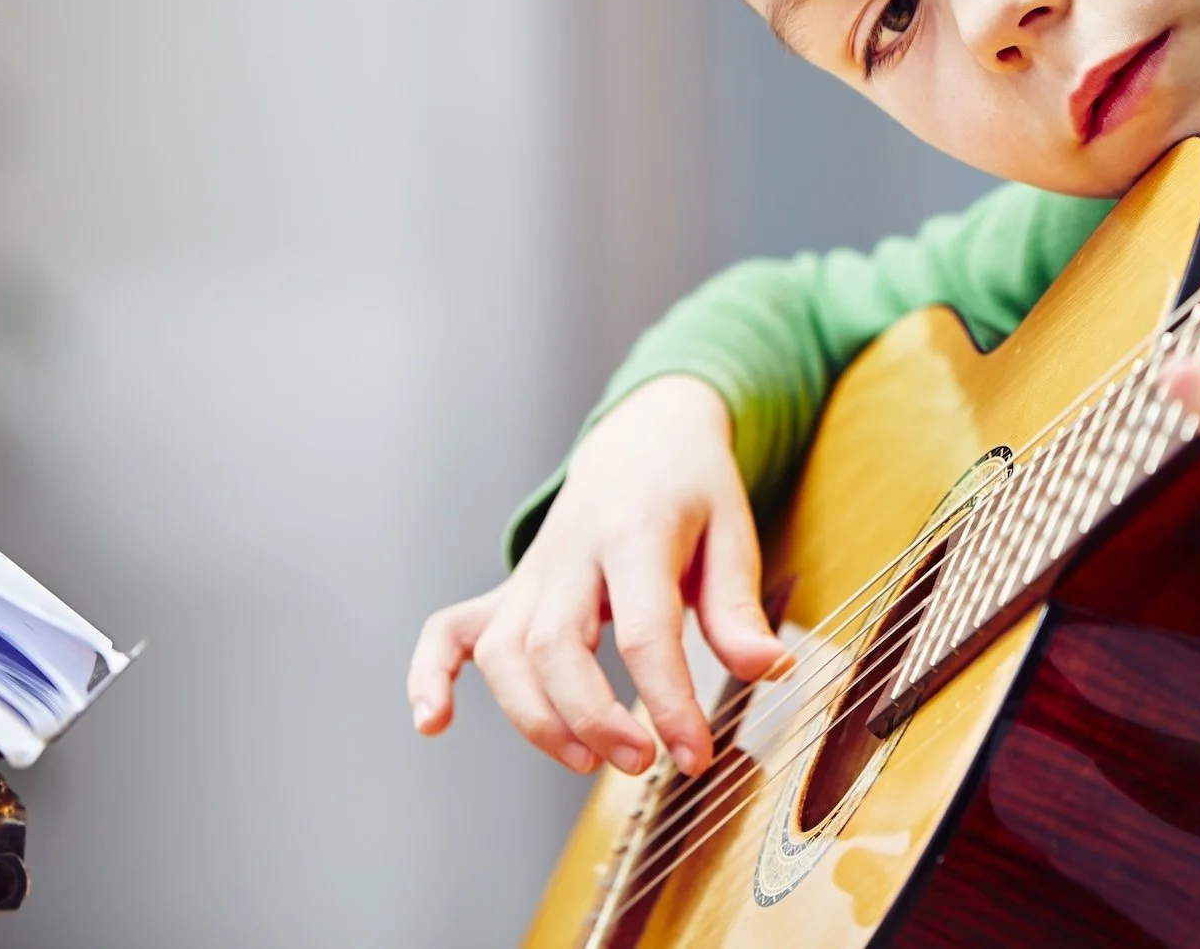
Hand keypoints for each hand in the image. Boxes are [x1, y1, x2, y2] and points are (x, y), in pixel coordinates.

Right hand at [407, 375, 784, 776]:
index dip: (668, 701)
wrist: (644, 436)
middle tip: (642, 763)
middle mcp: (571, 551)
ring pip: (504, 651)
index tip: (696, 755)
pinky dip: (431, 674)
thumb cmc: (693, 490)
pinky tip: (433, 723)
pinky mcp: (510, 590)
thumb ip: (739, 609)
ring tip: (588, 761)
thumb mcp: (733, 532)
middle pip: (556, 645)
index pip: (643, 629)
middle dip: (593, 717)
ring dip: (536, 718)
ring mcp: (533, 573)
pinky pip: (448, 629)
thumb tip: (769, 671)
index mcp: (635, 530)